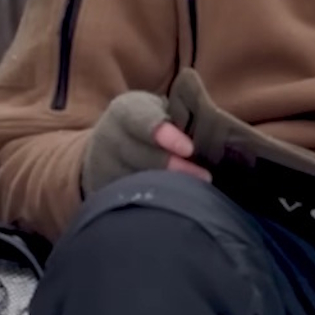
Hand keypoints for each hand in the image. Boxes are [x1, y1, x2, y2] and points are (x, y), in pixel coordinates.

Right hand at [82, 91, 211, 194]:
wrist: (103, 146)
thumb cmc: (144, 124)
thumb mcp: (155, 109)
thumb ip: (178, 113)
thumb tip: (212, 128)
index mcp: (126, 111)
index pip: (145, 122)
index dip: (167, 136)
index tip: (189, 149)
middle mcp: (109, 137)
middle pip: (142, 157)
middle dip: (176, 169)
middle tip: (205, 177)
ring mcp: (103, 167)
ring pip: (137, 183)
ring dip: (169, 189)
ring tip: (197, 192)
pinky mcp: (102, 191)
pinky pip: (129, 201)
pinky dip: (154, 204)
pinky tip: (174, 205)